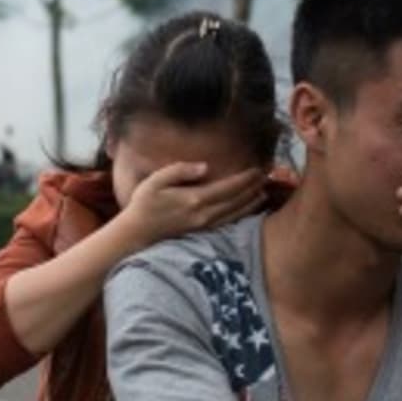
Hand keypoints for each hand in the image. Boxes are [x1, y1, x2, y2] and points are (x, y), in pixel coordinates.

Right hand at [116, 163, 266, 250]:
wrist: (136, 233)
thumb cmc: (143, 204)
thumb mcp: (156, 180)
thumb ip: (180, 170)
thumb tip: (204, 166)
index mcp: (193, 199)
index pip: (227, 188)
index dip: (244, 178)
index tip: (257, 169)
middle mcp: (203, 214)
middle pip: (236, 201)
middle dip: (252, 188)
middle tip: (265, 176)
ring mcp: (203, 226)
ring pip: (235, 214)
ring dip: (251, 203)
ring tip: (263, 192)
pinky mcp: (201, 233)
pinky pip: (228, 223)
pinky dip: (241, 216)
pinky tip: (248, 210)